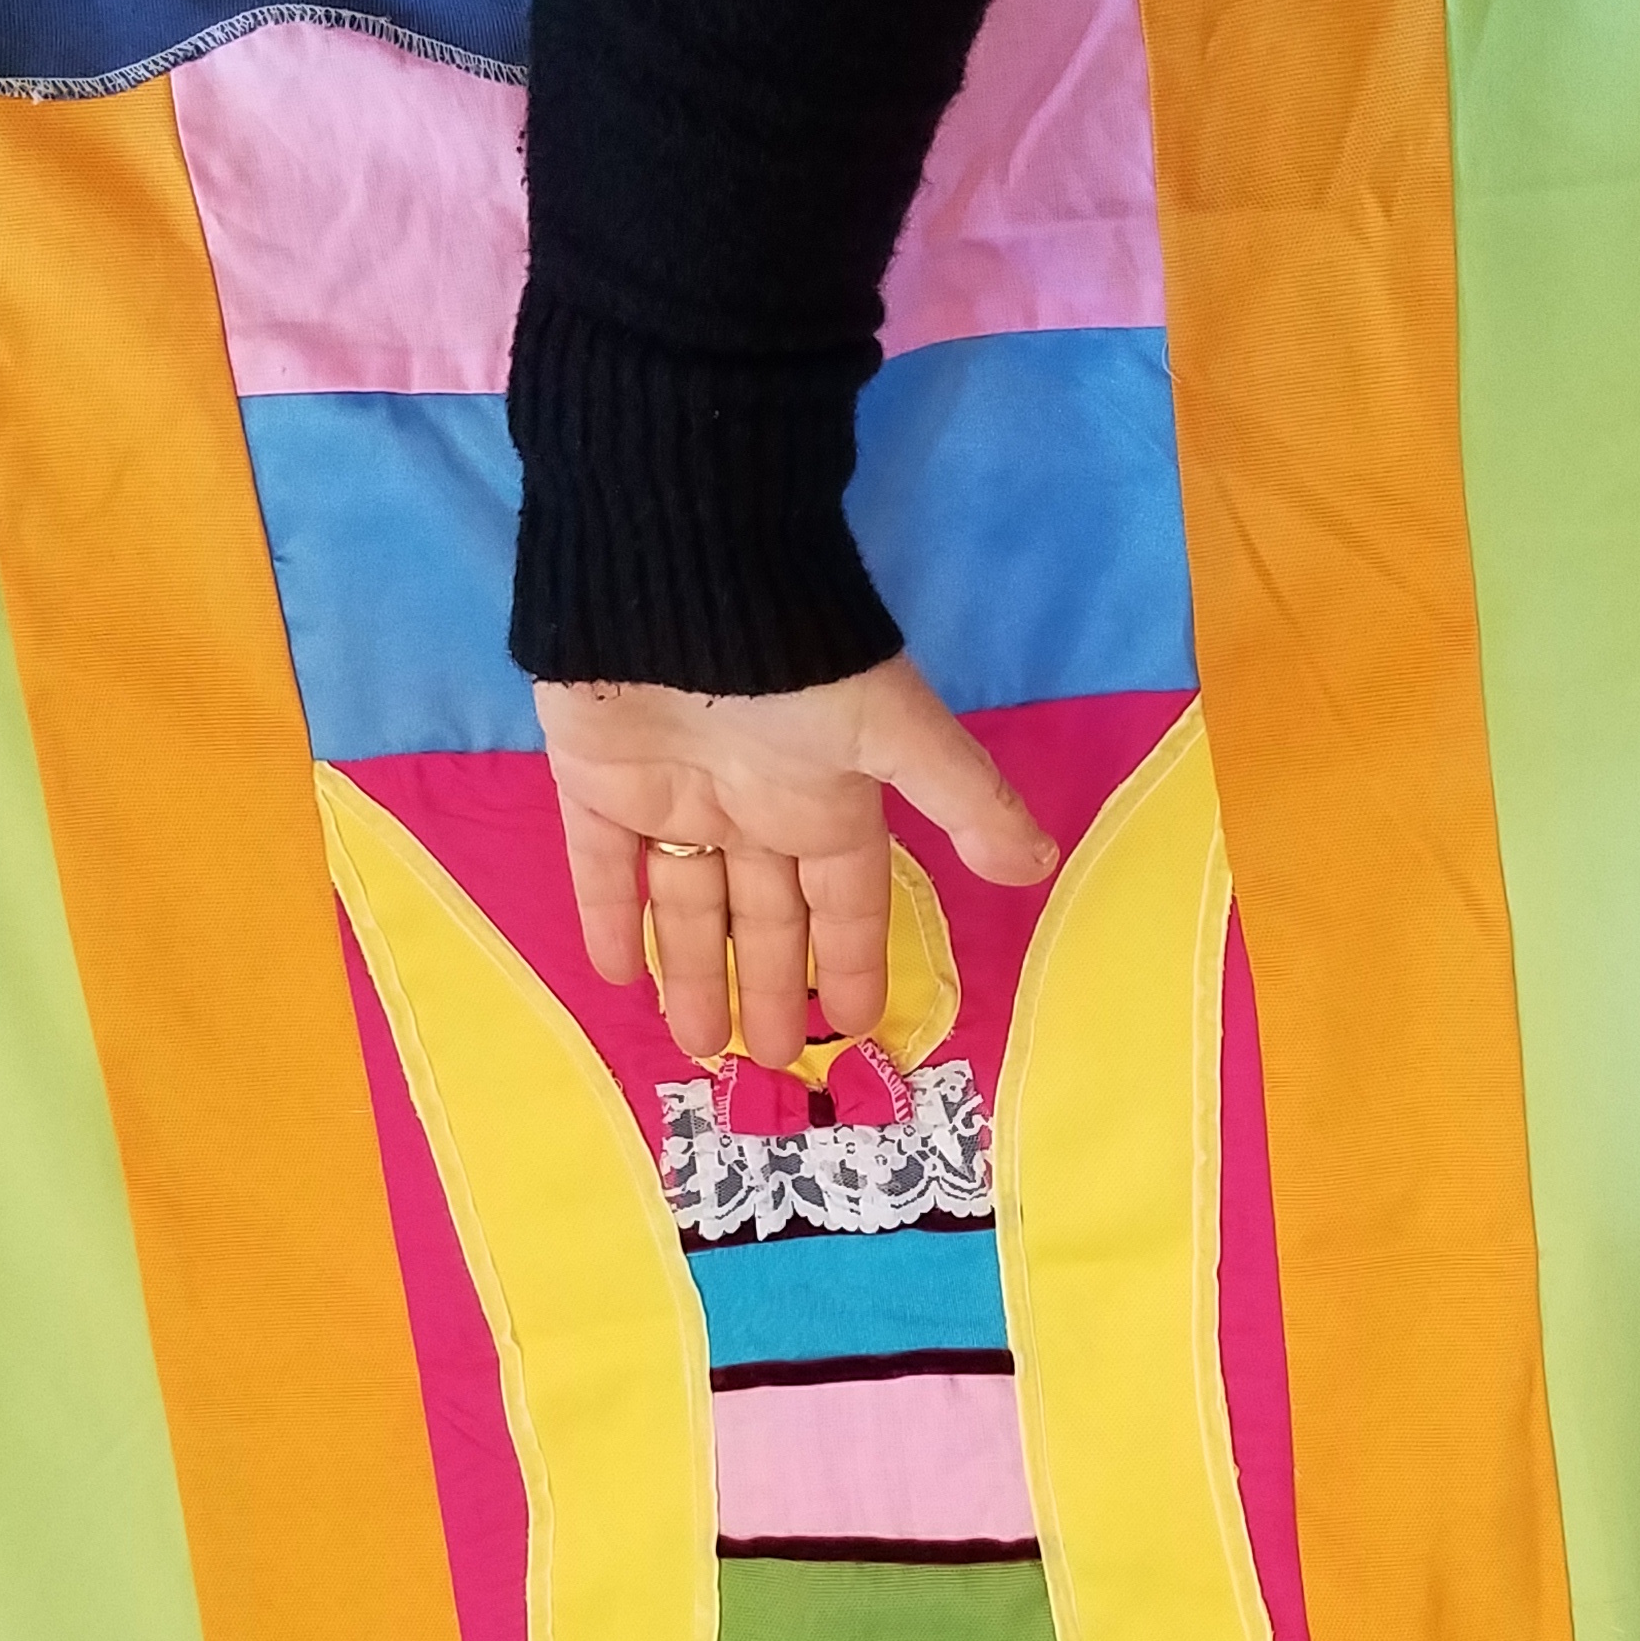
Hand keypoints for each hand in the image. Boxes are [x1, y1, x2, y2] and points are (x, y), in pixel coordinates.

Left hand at [536, 655, 1058, 1066]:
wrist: (680, 577)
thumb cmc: (797, 662)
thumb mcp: (898, 734)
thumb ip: (966, 801)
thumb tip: (1041, 866)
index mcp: (826, 799)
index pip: (845, 902)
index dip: (851, 963)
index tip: (858, 1029)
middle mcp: (755, 807)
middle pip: (766, 919)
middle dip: (772, 987)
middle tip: (769, 1063)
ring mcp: (676, 794)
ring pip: (687, 905)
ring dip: (691, 973)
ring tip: (698, 1047)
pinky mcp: (598, 778)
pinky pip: (601, 862)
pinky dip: (607, 916)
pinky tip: (612, 975)